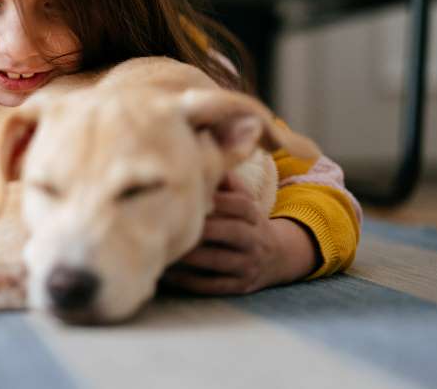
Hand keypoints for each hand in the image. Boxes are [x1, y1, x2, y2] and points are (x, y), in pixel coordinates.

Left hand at [160, 173, 320, 294]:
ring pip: (216, 261)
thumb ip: (222, 178)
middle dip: (197, 229)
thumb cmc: (244, 219)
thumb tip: (199, 148)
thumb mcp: (242, 196)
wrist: (277, 256)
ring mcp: (248, 265)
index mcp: (253, 214)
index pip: (237, 205)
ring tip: (159, 249)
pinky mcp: (240, 286)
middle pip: (226, 232)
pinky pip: (212, 285)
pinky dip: (188, 280)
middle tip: (163, 223)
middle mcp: (254, 240)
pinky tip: (166, 274)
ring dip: (187, 257)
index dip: (213, 201)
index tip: (184, 197)